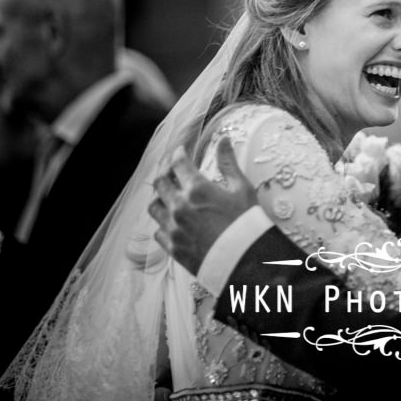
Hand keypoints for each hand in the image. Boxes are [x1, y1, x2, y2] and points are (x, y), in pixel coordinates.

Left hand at [149, 140, 256, 275]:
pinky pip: (158, 231)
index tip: (181, 151)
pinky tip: (172, 221)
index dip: (178, 153)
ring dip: (159, 197)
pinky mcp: (173, 248)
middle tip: (171, 169)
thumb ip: (229, 163)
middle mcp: (180, 207)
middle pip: (160, 182)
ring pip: (154, 206)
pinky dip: (163, 223)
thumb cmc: (247, 223)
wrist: (245, 261)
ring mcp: (174, 228)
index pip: (178, 163)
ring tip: (169, 195)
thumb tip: (224, 139)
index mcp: (197, 189)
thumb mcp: (241, 189)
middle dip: (164, 171)